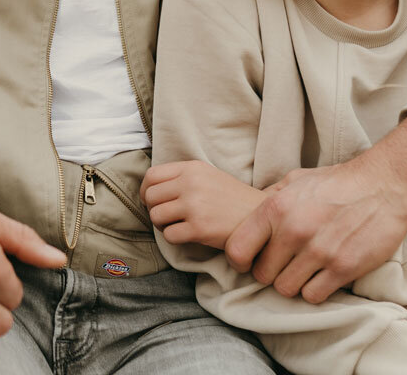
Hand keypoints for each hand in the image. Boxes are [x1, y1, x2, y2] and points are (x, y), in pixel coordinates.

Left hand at [140, 160, 265, 249]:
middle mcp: (191, 184)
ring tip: (177, 226)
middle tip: (166, 218)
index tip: (151, 201)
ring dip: (162, 225)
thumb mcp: (208, 176)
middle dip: (153, 210)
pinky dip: (174, 238)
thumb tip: (150, 189)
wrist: (261, 218)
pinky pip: (169, 235)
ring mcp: (195, 205)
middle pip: (151, 197)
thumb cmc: (232, 199)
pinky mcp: (199, 228)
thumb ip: (182, 177)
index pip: (151, 176)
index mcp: (192, 168)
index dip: (146, 191)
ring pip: (156, 216)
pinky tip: (187, 236)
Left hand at [223, 157, 406, 301]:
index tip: (249, 261)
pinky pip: (313, 295)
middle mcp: (294, 231)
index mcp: (276, 208)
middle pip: (262, 274)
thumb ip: (269, 199)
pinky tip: (320, 276)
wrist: (384, 186)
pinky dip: (314, 291)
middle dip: (269, 273)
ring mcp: (319, 251)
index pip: (238, 249)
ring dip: (292, 283)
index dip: (239, 261)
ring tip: (302, 270)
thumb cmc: (336, 183)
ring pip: (286, 289)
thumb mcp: (295, 180)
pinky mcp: (343, 267)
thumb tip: (246, 216)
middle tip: (282, 265)